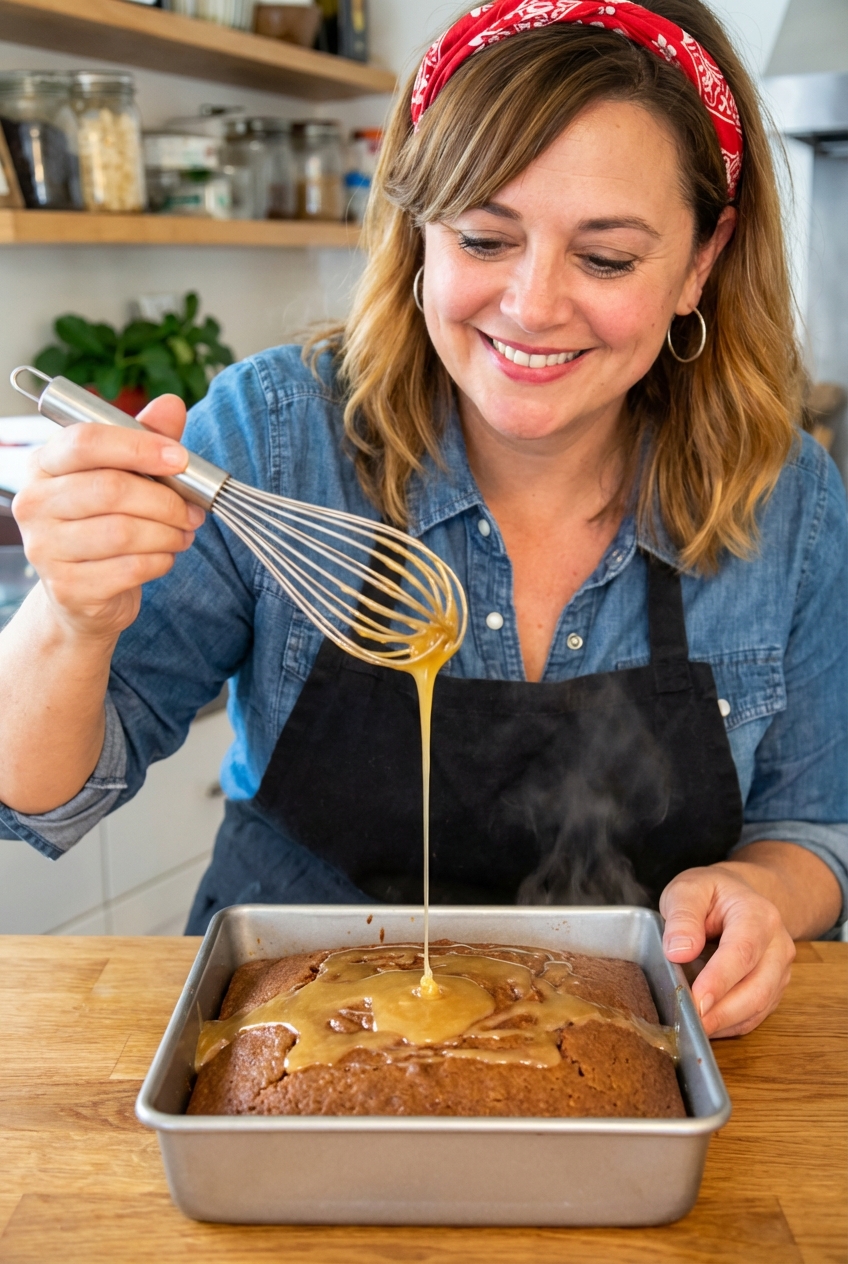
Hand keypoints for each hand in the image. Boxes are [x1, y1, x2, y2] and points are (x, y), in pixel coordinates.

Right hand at [12, 394, 203, 642]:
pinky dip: (159, 562)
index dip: (139, 446)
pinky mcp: (66, 587)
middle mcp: (34, 503)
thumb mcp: (126, 474)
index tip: (180, 459)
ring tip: (183, 534)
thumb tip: (171, 405)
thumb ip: (146, 439)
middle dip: (165, 501)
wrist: (85, 592)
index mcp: (44, 464)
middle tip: (193, 511)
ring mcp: (44, 548)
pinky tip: (164, 557)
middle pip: (110, 490)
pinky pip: (128, 569)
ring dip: (167, 533)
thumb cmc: (106, 522)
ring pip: (122, 533)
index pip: (85, 442)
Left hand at [659, 864, 794, 1038]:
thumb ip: (682, 916)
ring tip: (693, 1027)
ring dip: (726, 1022)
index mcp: (758, 915)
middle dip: (722, 1012)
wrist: (739, 895)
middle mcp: (777, 945)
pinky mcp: (774, 988)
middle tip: (689, 1023)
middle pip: (757, 988)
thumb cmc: (711, 893)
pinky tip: (708, 1025)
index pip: (742, 952)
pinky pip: (757, 1015)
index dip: (719, 980)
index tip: (696, 1000)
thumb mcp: (688, 890)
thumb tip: (679, 952)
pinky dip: (731, 1024)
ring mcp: (780, 970)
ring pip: (759, 1006)